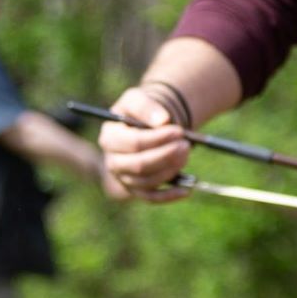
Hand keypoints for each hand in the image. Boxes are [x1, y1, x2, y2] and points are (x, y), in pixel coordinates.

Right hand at [96, 86, 192, 202]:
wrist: (144, 126)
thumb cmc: (139, 113)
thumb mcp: (137, 99)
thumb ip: (146, 106)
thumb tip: (163, 121)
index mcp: (109, 138)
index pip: (133, 143)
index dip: (157, 139)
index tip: (179, 131)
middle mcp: (113, 161)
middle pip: (139, 165)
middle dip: (165, 156)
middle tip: (186, 145)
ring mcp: (124, 178)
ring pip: (147, 181)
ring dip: (170, 170)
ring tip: (186, 154)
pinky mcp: (136, 190)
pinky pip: (152, 198)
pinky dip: (169, 196)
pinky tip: (187, 189)